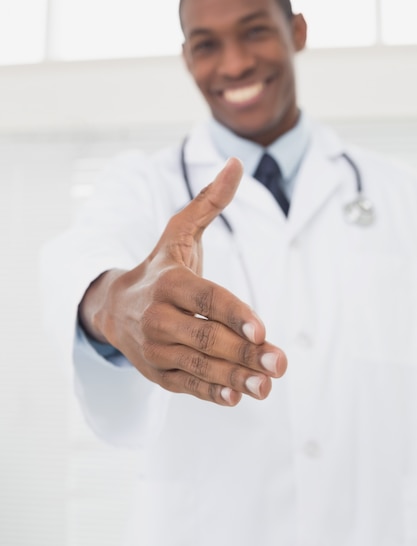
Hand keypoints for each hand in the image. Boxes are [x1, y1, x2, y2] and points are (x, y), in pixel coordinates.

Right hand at [79, 158, 286, 405]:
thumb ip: (209, 202)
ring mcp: (155, 348)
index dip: (234, 313)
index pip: (205, 298)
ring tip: (266, 386)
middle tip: (278, 364)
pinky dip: (210, 392)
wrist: (114, 306)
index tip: (262, 329)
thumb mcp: (179, 232)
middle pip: (205, 336)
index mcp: (168, 281)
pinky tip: (236, 397)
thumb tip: (236, 163)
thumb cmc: (159, 266)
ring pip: (197, 364)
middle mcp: (157, 316)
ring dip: (233, 377)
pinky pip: (185, 384)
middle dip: (243, 351)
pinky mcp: (156, 372)